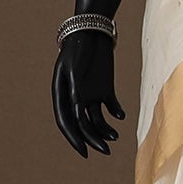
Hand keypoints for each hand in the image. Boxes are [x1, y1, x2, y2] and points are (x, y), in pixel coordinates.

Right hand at [52, 29, 124, 157]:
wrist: (93, 31)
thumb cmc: (79, 47)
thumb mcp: (74, 67)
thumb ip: (75, 88)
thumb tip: (78, 109)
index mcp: (61, 95)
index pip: (66, 122)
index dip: (74, 139)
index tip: (84, 152)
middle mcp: (75, 99)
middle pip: (82, 125)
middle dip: (93, 140)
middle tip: (106, 151)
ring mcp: (90, 95)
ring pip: (96, 119)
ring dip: (105, 130)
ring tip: (116, 137)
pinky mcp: (105, 90)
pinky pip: (110, 107)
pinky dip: (116, 113)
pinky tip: (120, 116)